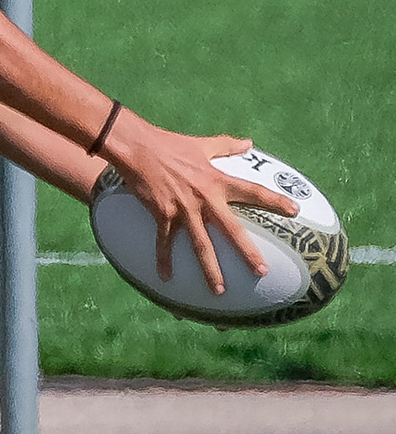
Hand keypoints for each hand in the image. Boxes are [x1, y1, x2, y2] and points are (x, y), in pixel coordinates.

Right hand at [106, 122, 300, 293]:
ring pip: (200, 244)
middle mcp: (204, 198)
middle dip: (246, 252)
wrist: (138, 147)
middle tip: (261, 272)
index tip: (295, 211)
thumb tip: (249, 143)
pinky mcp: (162, 214)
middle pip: (230, 229)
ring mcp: (183, 209)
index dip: (275, 201)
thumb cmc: (170, 143)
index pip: (253, 191)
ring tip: (219, 290)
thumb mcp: (202, 144)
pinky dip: (164, 260)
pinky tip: (166, 278)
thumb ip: (226, 146)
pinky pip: (164, 241)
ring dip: (210, 268)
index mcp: (217, 180)